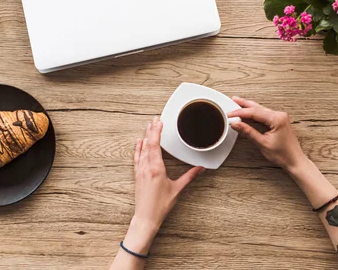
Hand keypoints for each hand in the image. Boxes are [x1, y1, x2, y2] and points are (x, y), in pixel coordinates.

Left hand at [129, 117, 204, 244]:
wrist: (146, 217)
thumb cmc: (161, 205)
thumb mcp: (177, 189)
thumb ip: (189, 177)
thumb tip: (200, 168)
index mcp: (156, 168)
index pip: (155, 144)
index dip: (157, 131)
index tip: (160, 121)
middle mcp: (146, 167)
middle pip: (148, 143)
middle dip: (151, 130)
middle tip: (155, 118)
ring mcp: (140, 170)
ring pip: (142, 149)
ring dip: (145, 136)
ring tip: (148, 125)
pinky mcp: (137, 175)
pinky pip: (137, 157)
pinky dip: (138, 148)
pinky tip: (139, 142)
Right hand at [228, 97, 306, 171]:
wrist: (295, 161)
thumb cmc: (283, 155)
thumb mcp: (262, 143)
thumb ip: (248, 132)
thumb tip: (236, 124)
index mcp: (277, 119)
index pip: (254, 112)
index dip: (240, 113)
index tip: (230, 115)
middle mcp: (279, 115)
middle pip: (257, 107)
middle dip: (244, 104)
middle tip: (233, 100)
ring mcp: (280, 117)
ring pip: (261, 109)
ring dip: (249, 107)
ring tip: (238, 104)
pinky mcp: (279, 121)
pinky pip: (264, 114)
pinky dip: (255, 113)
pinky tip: (248, 112)